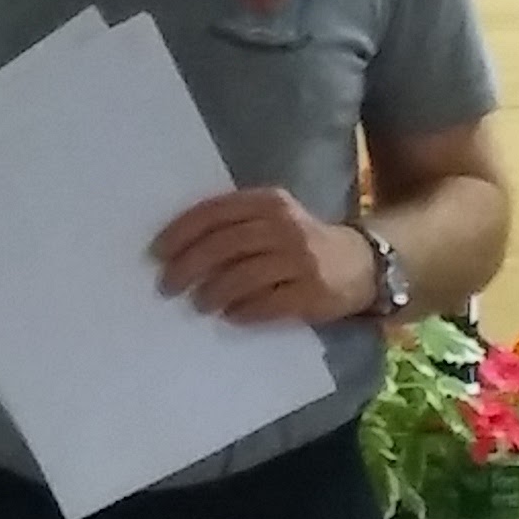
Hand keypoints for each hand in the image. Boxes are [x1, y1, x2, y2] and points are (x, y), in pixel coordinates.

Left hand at [153, 187, 377, 323]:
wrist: (362, 262)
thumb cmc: (300, 241)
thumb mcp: (273, 218)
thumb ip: (234, 224)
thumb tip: (177, 249)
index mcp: (268, 202)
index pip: (214, 212)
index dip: (181, 232)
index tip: (156, 253)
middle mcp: (284, 226)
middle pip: (224, 245)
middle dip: (188, 266)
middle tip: (167, 285)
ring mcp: (300, 259)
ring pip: (243, 276)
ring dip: (212, 292)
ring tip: (199, 304)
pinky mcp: (312, 291)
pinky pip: (268, 304)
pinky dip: (244, 311)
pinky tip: (231, 316)